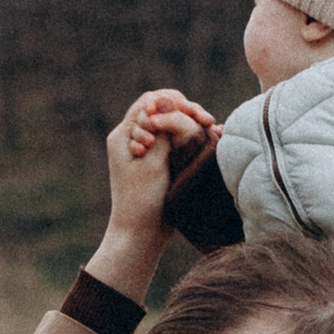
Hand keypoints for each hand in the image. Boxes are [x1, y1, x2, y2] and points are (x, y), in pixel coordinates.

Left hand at [100, 90, 219, 252]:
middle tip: (207, 120)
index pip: (148, 102)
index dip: (171, 101)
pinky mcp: (158, 159)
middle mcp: (132, 137)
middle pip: (160, 110)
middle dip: (184, 110)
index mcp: (123, 135)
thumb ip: (163, 132)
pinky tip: (210, 133)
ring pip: (170, 123)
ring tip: (210, 125)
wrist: (141, 233)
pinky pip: (175, 138)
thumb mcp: (154, 162)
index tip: (192, 112)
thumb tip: (174, 107)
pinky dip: (191, 134)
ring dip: (190, 122)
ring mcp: (146, 147)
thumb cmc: (142, 200)